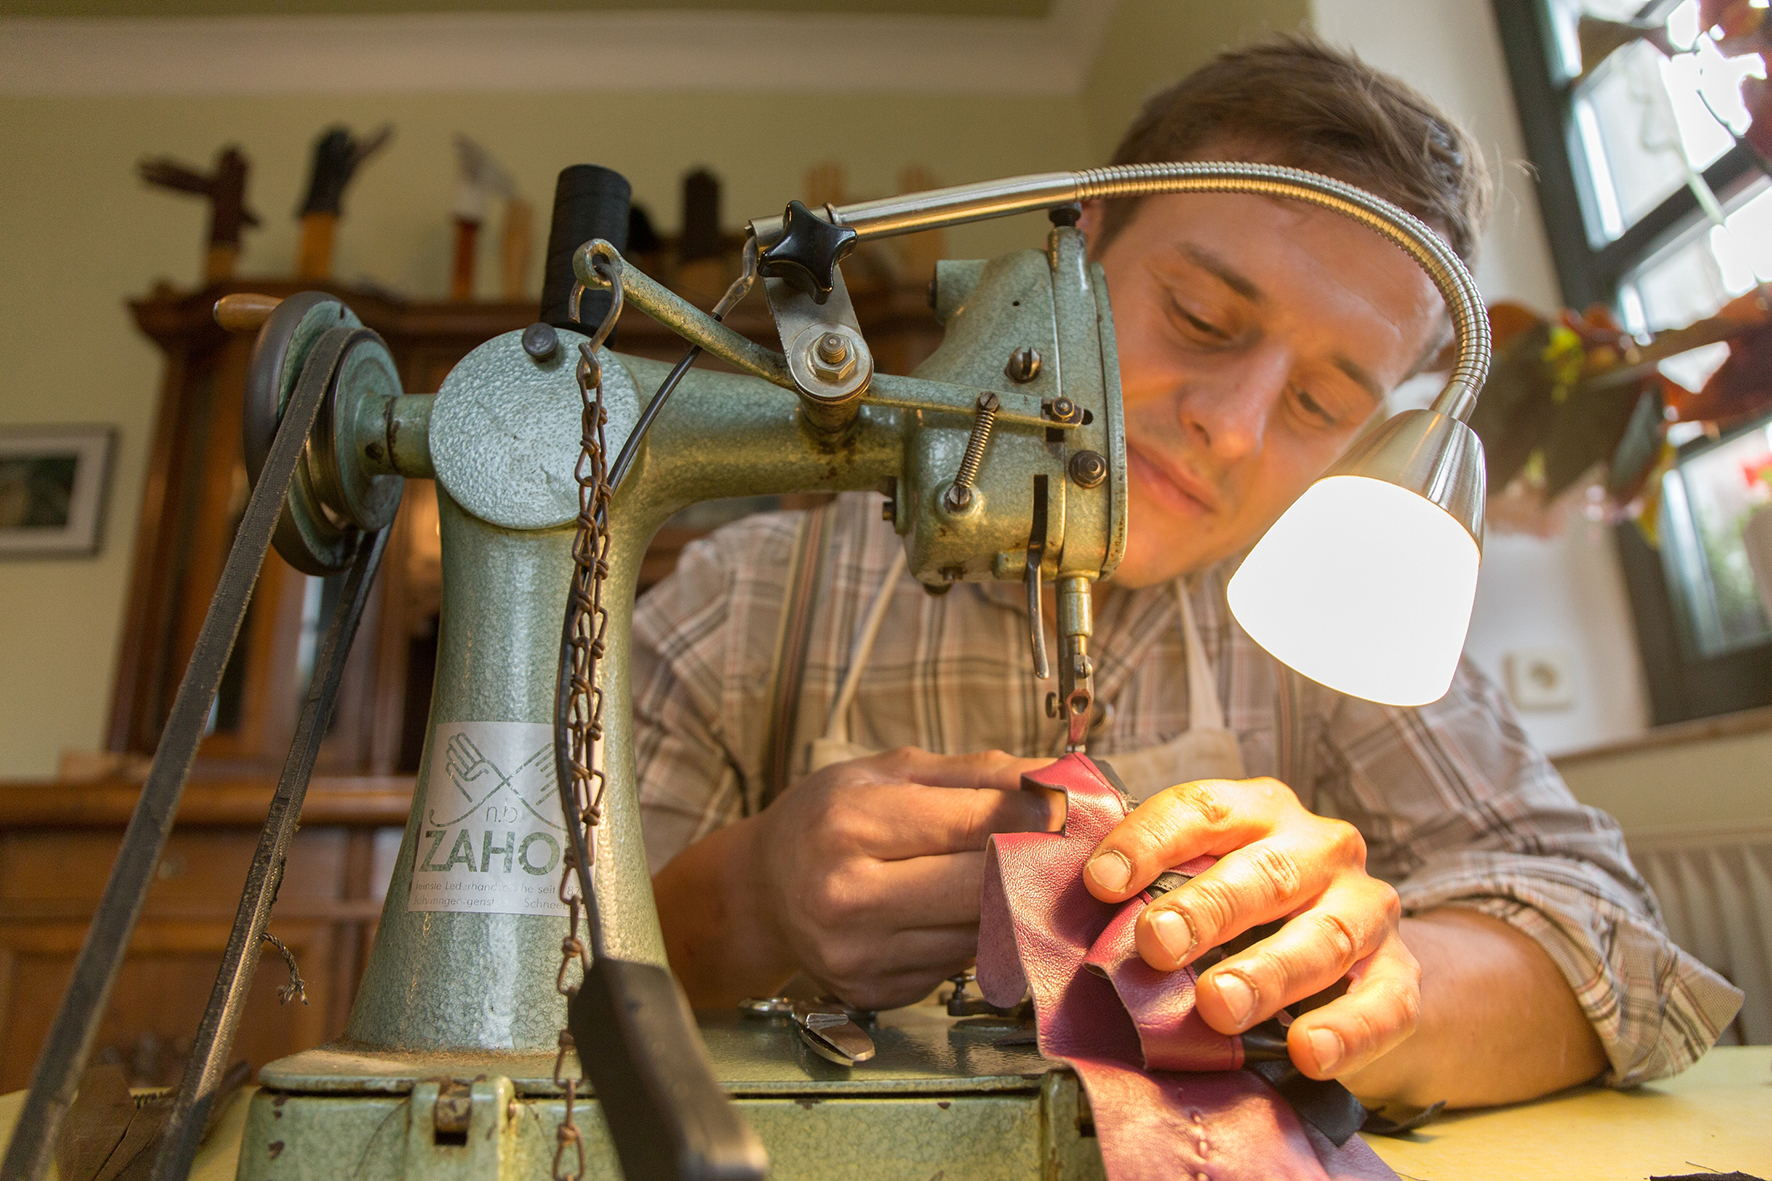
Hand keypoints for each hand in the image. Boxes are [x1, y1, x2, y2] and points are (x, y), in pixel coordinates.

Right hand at [747, 747, 1057, 1009]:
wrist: (762, 890)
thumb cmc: (827, 818)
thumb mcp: (889, 772)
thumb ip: (976, 773)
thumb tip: (1060, 778)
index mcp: (849, 825)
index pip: (973, 823)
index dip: (1036, 816)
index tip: (1075, 809)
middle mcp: (848, 896)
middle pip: (983, 885)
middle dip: (1035, 863)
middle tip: (1068, 846)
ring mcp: (860, 954)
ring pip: (979, 932)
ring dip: (1013, 904)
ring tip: (1021, 874)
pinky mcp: (875, 992)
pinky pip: (957, 964)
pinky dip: (976, 937)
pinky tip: (968, 912)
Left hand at [1082, 777, 1418, 1080]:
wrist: (1352, 959)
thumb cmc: (1251, 912)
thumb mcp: (1202, 883)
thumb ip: (1152, 893)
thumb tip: (1075, 919)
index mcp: (1259, 812)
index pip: (1203, 809)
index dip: (1150, 841)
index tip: (1102, 882)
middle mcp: (1320, 849)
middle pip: (1264, 872)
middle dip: (1206, 909)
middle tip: (1157, 945)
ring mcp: (1366, 909)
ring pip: (1324, 934)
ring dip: (1268, 972)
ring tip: (1218, 1005)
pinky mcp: (1400, 975)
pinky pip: (1383, 1003)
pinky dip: (1347, 1029)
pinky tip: (1309, 1050)